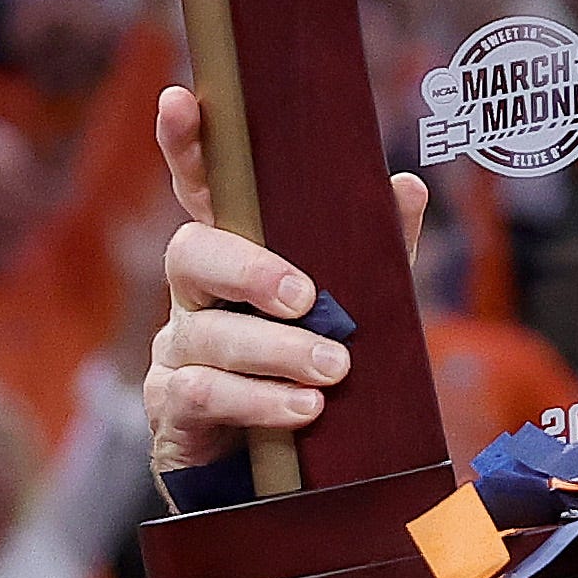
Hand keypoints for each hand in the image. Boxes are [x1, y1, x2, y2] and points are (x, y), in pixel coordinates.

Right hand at [139, 84, 411, 474]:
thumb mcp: (357, 313)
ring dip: (273, 351)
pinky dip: (257, 401)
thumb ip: (377, 256)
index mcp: (234, 259)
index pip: (202, 190)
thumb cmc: (310, 374)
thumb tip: (407, 186)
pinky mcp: (171, 410)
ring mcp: (174, 350)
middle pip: (191, 254)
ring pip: (207, 335)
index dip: (186, 147)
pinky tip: (303, 409)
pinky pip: (202, 394)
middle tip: (307, 298)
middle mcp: (192, 296)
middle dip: (249, 270)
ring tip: (331, 371)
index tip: (180, 100)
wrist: (278, 477)